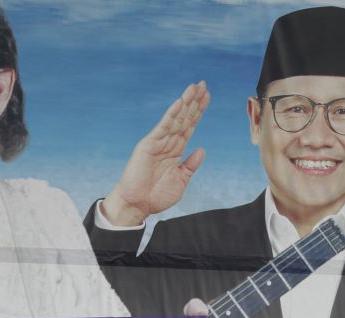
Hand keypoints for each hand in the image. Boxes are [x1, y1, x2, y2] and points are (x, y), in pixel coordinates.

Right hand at [101, 82, 209, 226]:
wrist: (138, 205)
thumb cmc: (156, 196)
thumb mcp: (181, 181)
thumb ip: (190, 165)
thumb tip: (202, 149)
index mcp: (175, 151)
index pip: (189, 126)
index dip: (198, 111)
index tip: (207, 97)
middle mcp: (167, 143)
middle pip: (184, 118)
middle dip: (194, 102)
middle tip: (204, 85)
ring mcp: (158, 142)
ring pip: (175, 119)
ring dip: (185, 103)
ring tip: (195, 88)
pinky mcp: (149, 144)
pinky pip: (163, 127)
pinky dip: (171, 114)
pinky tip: (180, 102)